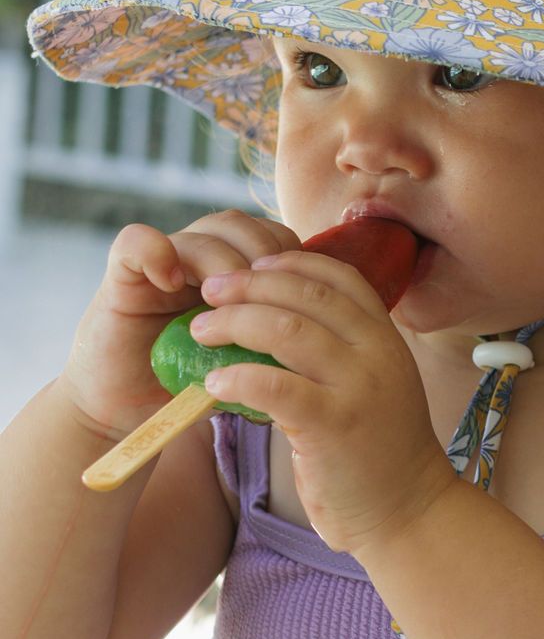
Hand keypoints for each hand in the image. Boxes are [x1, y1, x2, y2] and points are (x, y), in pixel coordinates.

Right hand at [60, 210, 302, 441]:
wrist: (130, 413)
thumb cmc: (193, 387)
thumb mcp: (247, 361)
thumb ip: (276, 338)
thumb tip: (326, 334)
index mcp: (235, 274)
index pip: (274, 239)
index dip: (290, 261)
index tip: (295, 298)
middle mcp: (200, 260)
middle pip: (243, 225)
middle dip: (263, 256)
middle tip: (263, 298)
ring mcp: (162, 265)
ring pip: (204, 230)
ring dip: (223, 261)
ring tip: (221, 301)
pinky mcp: (121, 277)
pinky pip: (136, 242)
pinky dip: (157, 254)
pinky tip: (172, 284)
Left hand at [189, 248, 458, 554]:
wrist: (409, 513)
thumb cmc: (379, 452)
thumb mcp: (374, 386)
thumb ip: (341, 353)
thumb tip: (275, 323)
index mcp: (386, 340)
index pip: (341, 278)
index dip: (293, 262)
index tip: (254, 265)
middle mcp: (377, 354)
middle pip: (307, 295)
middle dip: (252, 285)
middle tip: (211, 288)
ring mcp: (359, 388)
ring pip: (288, 331)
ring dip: (235, 322)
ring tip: (202, 329)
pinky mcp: (335, 426)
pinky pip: (277, 386)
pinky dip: (239, 376)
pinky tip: (215, 381)